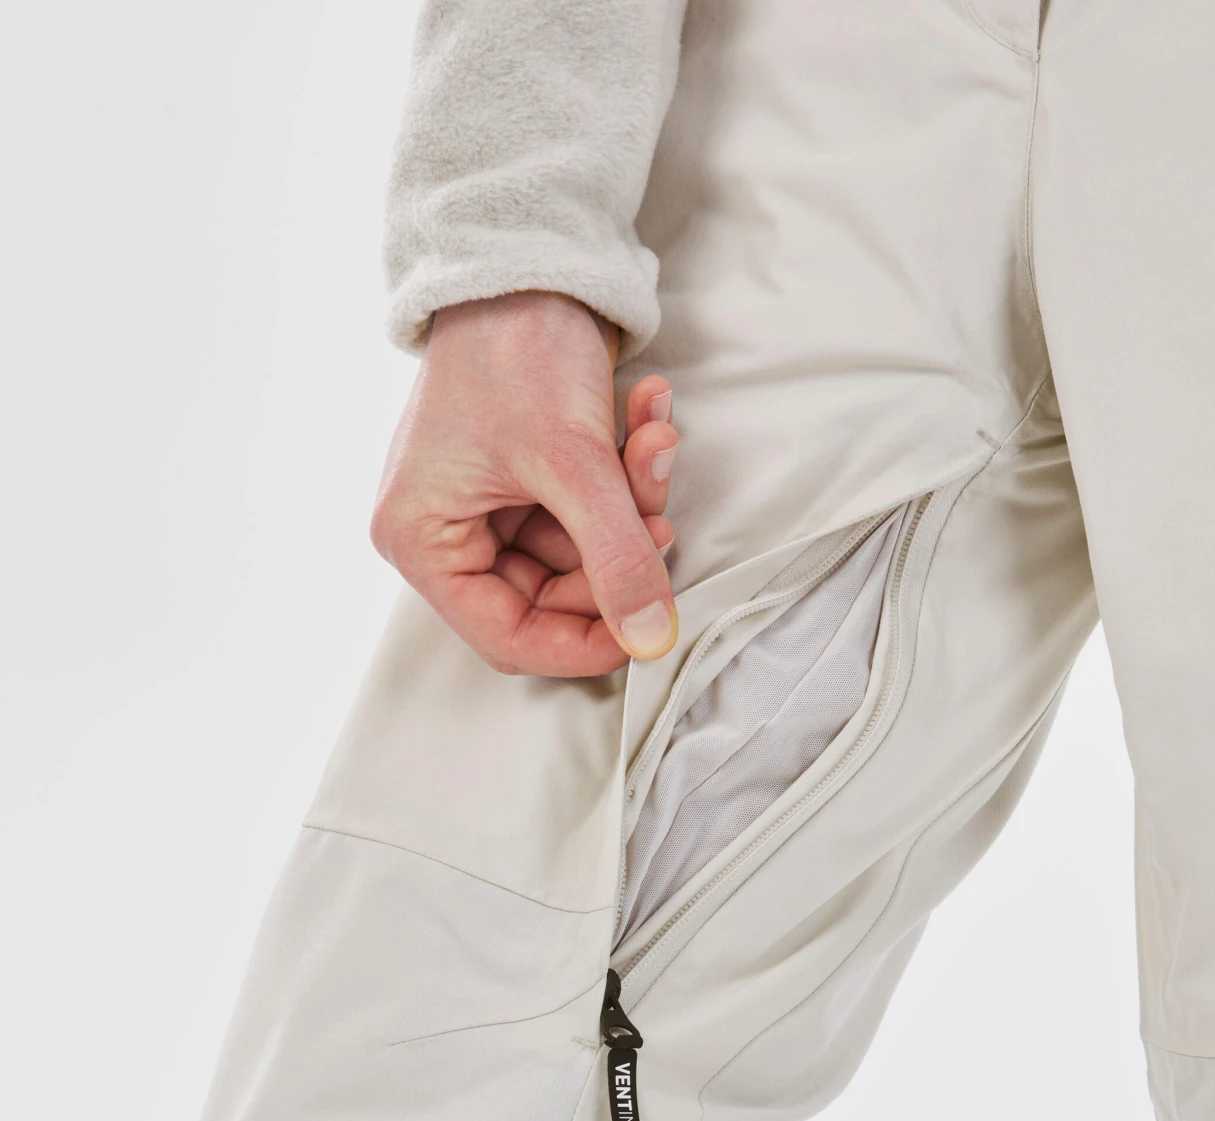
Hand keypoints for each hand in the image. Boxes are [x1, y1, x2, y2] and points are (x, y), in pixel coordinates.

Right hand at [371, 291, 679, 676]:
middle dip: (619, 555)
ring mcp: (491, 504)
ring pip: (584, 552)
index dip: (582, 644)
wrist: (528, 254)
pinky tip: (648, 414)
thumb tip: (651, 640)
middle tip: (663, 518)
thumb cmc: (516, 348)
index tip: (646, 631)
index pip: (507, 636)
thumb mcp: (573, 463)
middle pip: (554, 597)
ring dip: (634, 503)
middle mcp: (449, 531)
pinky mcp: (532, 477)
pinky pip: (591, 509)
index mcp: (423, 538)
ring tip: (656, 441)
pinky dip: (628, 473)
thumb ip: (616, 557)